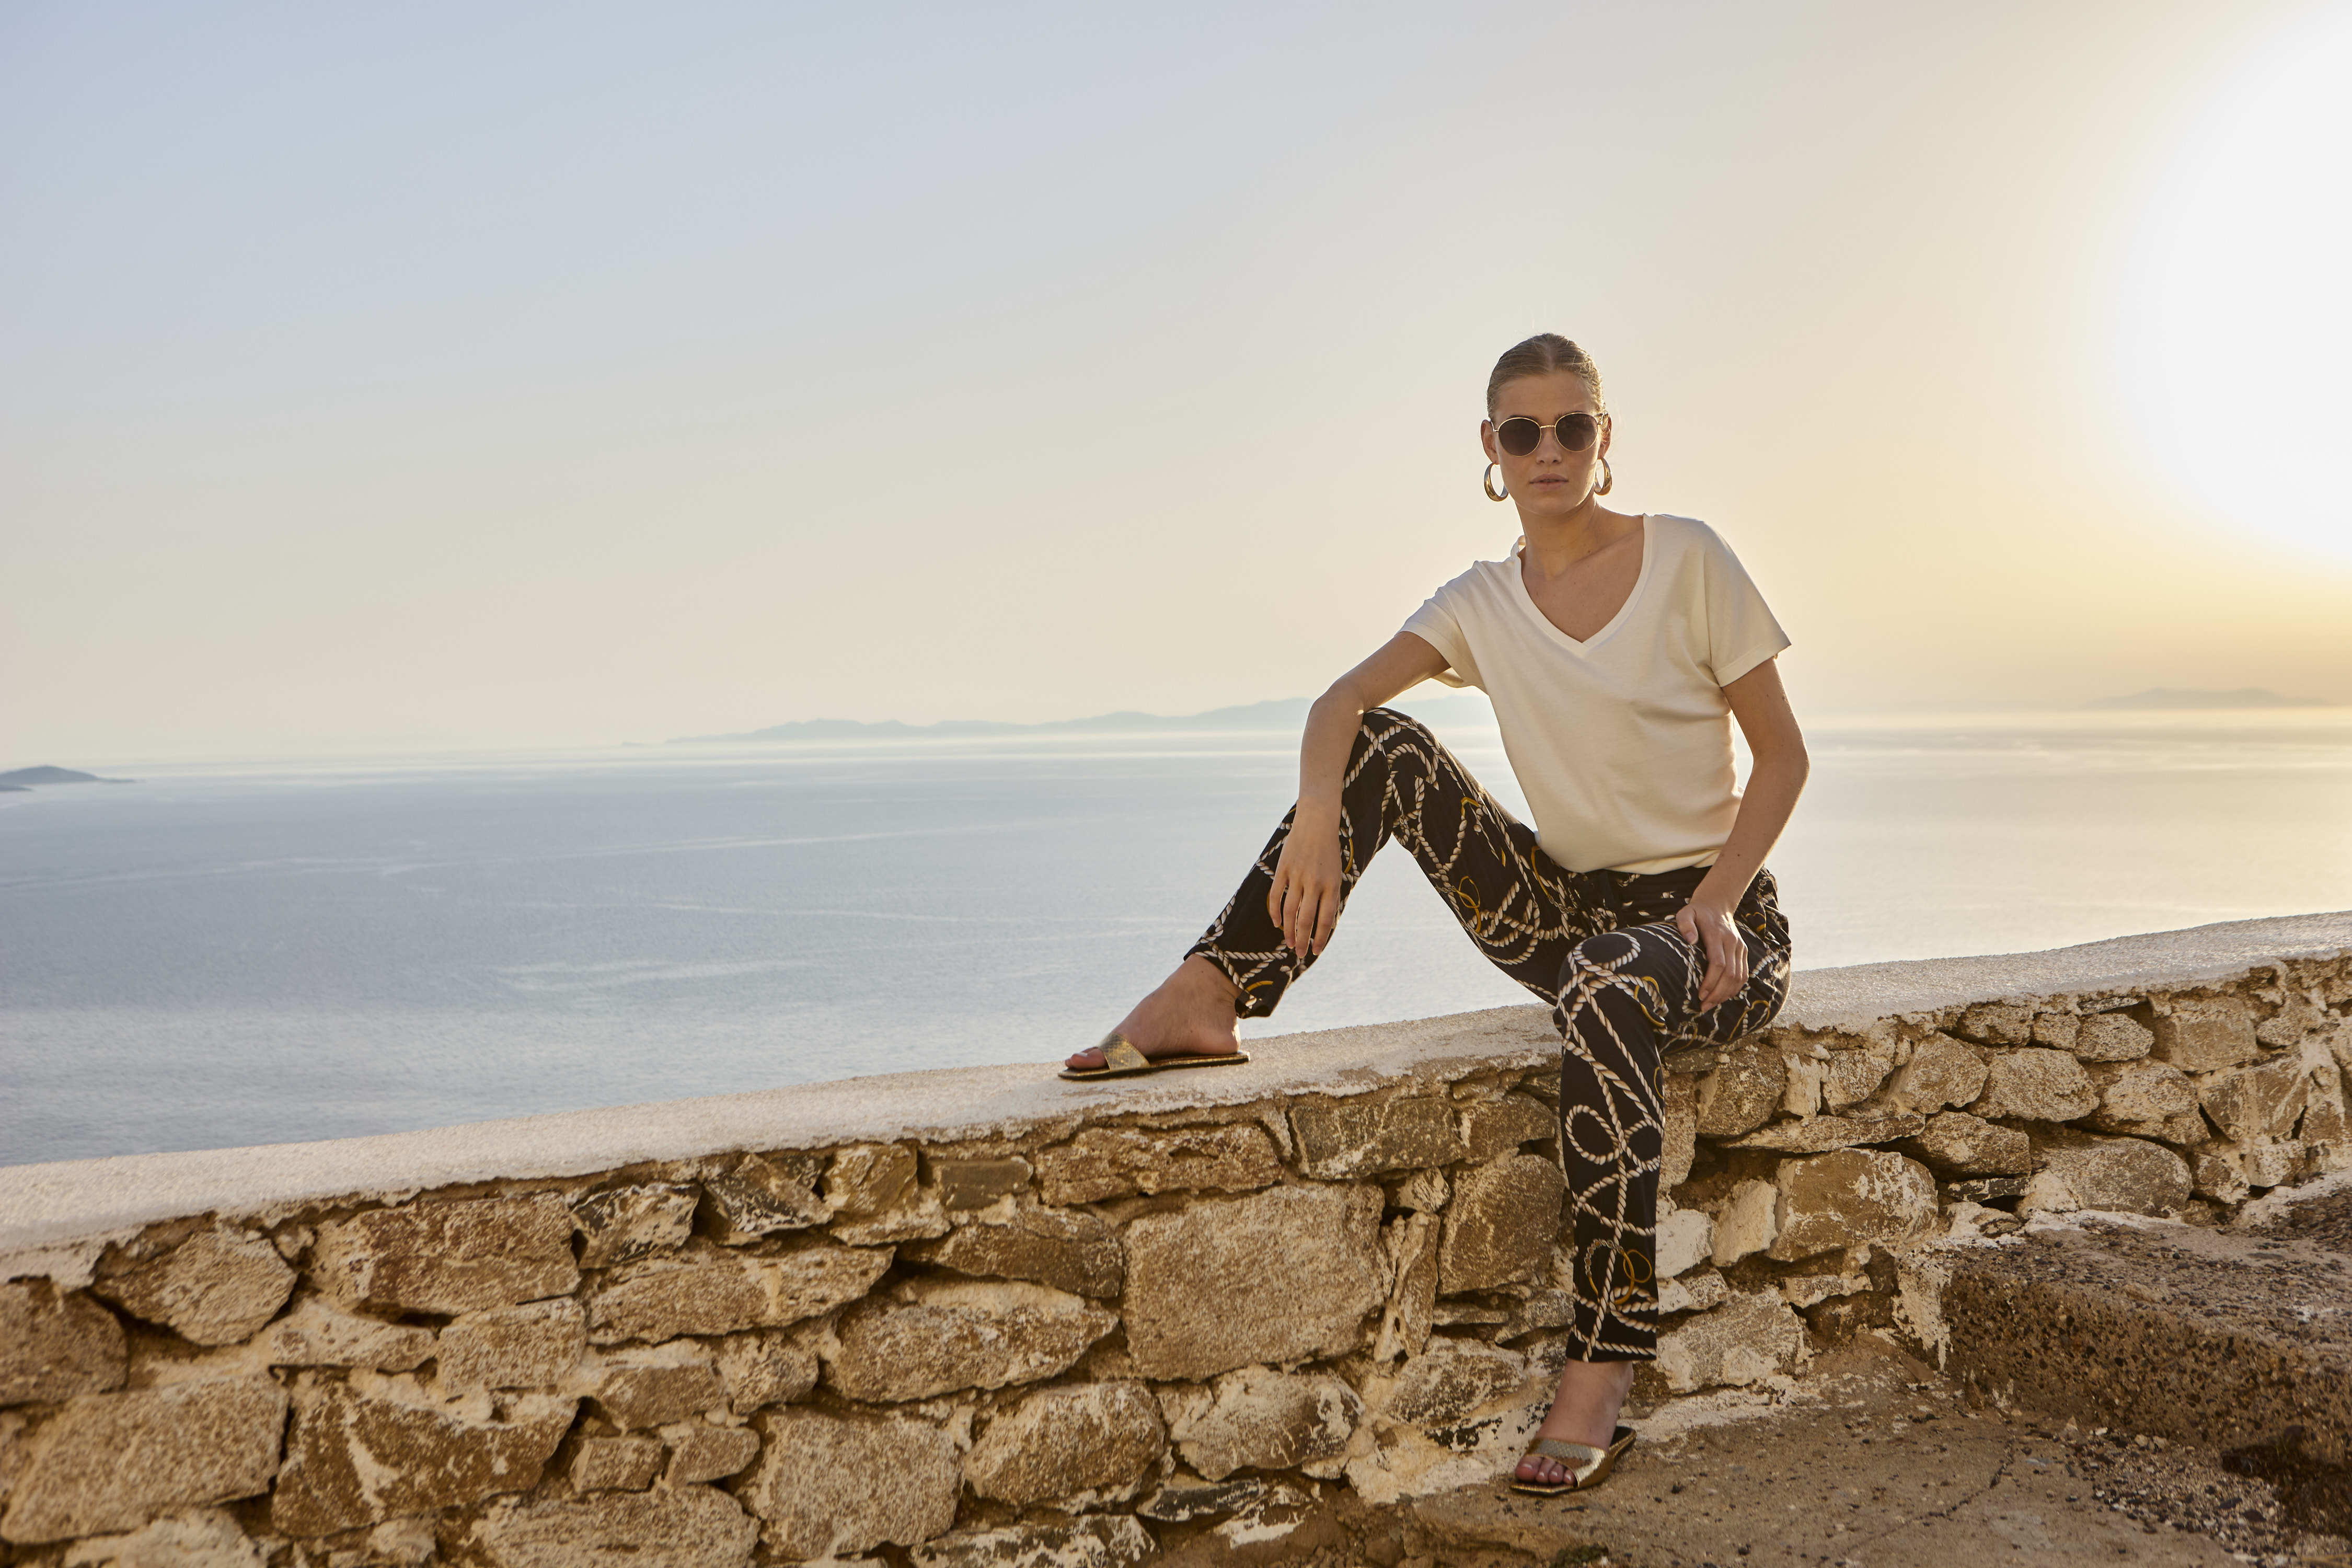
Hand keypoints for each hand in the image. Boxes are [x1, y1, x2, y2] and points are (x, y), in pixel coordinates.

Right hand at [1268, 808, 1343, 957]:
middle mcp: (1314, 882)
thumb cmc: (1329, 851)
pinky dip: (1274, 911)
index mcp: (1332, 885)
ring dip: (1288, 930)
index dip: (1320, 938)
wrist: (1317, 822)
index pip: (1325, 919)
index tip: (1316, 951)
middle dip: (1303, 940)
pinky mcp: (1283, 869)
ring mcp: (1297, 876)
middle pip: (1306, 919)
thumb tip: (1323, 923)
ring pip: (1289, 911)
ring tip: (1289, 943)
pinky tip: (1276, 922)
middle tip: (1300, 953)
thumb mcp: (1336, 874)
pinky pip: (1275, 896)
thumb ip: (1329, 897)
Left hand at [1675, 893, 1749, 1011]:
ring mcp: (1740, 947)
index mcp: (1717, 934)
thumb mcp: (1685, 913)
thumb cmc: (1696, 912)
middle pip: (1730, 973)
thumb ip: (1685, 925)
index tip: (1700, 995)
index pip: (1718, 963)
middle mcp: (1732, 942)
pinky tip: (1723, 996)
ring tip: (1711, 1004)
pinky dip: (1735, 988)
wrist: (1716, 905)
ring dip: (1726, 994)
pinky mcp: (1744, 951)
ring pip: (1739, 976)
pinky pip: (1744, 974)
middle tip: (1703, 1006)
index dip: (1710, 981)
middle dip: (1717, 993)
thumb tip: (1690, 941)